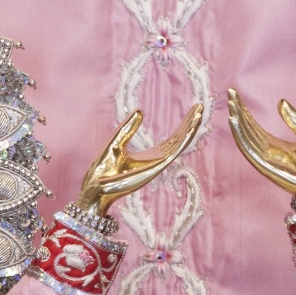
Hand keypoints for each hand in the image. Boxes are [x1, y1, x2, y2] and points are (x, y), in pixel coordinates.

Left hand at [76, 105, 203, 214]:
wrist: (96, 187)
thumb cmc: (103, 170)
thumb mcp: (116, 142)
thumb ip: (128, 129)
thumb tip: (140, 111)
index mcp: (151, 156)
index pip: (172, 138)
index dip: (183, 125)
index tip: (192, 110)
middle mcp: (157, 161)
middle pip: (179, 140)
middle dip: (190, 124)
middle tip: (200, 107)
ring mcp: (157, 165)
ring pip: (180, 145)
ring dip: (190, 129)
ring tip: (199, 113)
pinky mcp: (154, 168)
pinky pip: (172, 152)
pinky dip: (182, 140)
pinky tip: (189, 128)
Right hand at [226, 90, 295, 200]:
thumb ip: (294, 120)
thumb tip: (281, 102)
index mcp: (274, 144)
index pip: (254, 125)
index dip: (244, 111)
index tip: (236, 94)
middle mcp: (266, 151)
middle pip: (247, 129)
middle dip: (238, 112)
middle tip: (230, 93)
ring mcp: (265, 159)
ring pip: (245, 138)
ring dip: (237, 122)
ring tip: (231, 105)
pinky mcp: (266, 167)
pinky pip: (249, 150)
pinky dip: (240, 136)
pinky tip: (235, 122)